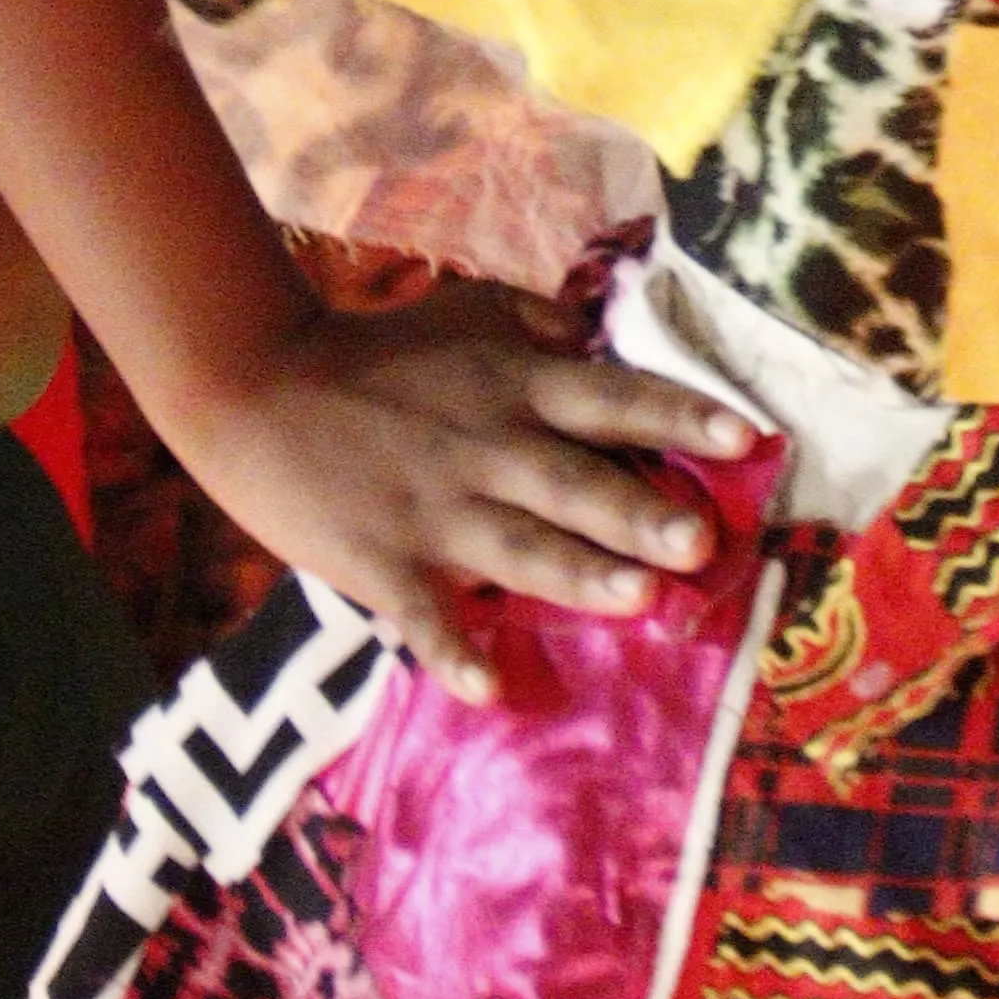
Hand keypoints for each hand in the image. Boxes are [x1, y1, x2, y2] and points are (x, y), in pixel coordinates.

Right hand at [189, 283, 759, 702]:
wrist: (253, 385)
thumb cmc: (371, 353)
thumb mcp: (462, 311)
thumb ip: (535, 321)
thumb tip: (596, 331)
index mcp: (513, 387)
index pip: (613, 401)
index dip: (679, 419)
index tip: (745, 438)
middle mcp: (487, 448)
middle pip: (576, 483)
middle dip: (640, 512)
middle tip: (702, 542)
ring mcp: (434, 509)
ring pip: (519, 548)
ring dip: (579, 576)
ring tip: (638, 600)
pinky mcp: (382, 560)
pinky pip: (425, 615)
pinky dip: (454, 651)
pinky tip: (490, 688)